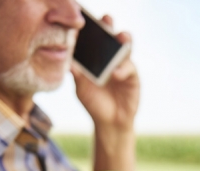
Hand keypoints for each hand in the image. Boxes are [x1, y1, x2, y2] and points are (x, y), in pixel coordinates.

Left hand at [71, 15, 139, 133]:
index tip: (83, 22)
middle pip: (111, 37)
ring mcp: (123, 66)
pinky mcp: (132, 76)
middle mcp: (110, 59)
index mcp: (96, 59)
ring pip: (125, 47)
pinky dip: (122, 69)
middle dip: (109, 26)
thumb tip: (67, 61)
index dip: (91, 29)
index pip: (94, 40)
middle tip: (106, 19)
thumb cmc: (95, 104)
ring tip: (120, 37)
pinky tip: (115, 73)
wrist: (109, 122)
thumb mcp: (82, 89)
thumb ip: (77, 75)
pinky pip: (129, 68)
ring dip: (123, 39)